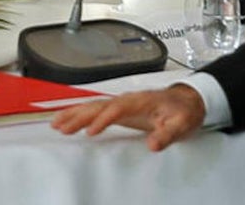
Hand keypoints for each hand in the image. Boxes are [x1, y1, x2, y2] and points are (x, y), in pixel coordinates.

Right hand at [51, 83, 206, 151]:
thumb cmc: (184, 111)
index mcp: (143, 101)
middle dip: (82, 116)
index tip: (92, 131)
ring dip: (76, 113)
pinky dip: (80, 113)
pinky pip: (96, 109)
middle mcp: (130, 99)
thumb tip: (153, 144)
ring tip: (56, 124)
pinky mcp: (119, 109)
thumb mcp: (182, 123)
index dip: (104, 118)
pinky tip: (66, 120)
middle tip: (63, 128)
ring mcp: (123, 103)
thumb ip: (168, 134)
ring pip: (96, 106)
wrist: (188, 100)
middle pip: (102, 105)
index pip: (120, 108)